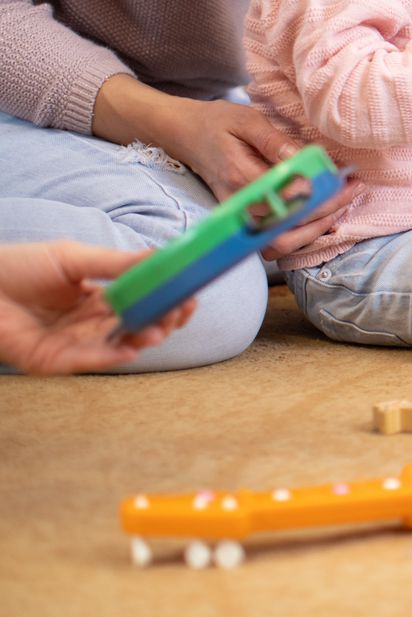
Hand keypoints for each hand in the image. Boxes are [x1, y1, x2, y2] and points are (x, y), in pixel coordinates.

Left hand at [0, 241, 195, 373]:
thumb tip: (159, 256)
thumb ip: (116, 262)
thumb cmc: (16, 266)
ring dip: (142, 338)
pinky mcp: (52, 360)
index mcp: (95, 297)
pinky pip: (86, 360)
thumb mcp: (73, 257)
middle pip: (135, 326)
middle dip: (163, 320)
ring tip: (159, 328)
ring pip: (117, 345)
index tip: (189, 293)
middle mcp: (87, 323)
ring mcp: (71, 343)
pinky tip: (130, 348)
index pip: (140, 303)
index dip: (166, 300)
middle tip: (180, 312)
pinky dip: (110, 356)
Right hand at [92, 79, 342, 255]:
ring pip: (280, 242)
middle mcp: (238, 204)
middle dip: (326, 213)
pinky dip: (299, 233)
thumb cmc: (216, 123)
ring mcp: (238, 217)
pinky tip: (321, 213)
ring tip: (341, 205)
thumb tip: (305, 158)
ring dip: (314, 229)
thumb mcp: (247, 120)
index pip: (288, 197)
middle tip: (352, 191)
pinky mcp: (241, 220)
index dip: (322, 192)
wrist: (182, 134)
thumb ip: (275, 141)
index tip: (348, 179)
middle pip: (287, 227)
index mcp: (240, 176)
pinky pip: (272, 239)